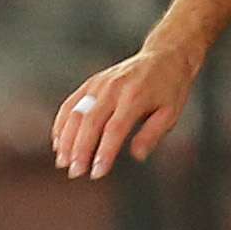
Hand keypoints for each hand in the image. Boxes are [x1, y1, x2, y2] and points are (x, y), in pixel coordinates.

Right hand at [52, 44, 198, 178]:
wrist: (164, 57)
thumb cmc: (170, 89)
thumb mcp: (171, 113)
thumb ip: (153, 134)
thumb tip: (137, 156)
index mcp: (135, 98)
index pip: (114, 129)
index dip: (104, 152)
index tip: (97, 172)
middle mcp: (113, 89)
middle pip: (90, 122)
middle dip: (80, 150)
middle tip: (75, 173)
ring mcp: (98, 85)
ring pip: (75, 113)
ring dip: (66, 140)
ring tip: (64, 162)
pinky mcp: (90, 83)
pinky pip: (70, 104)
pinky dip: (61, 123)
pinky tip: (59, 142)